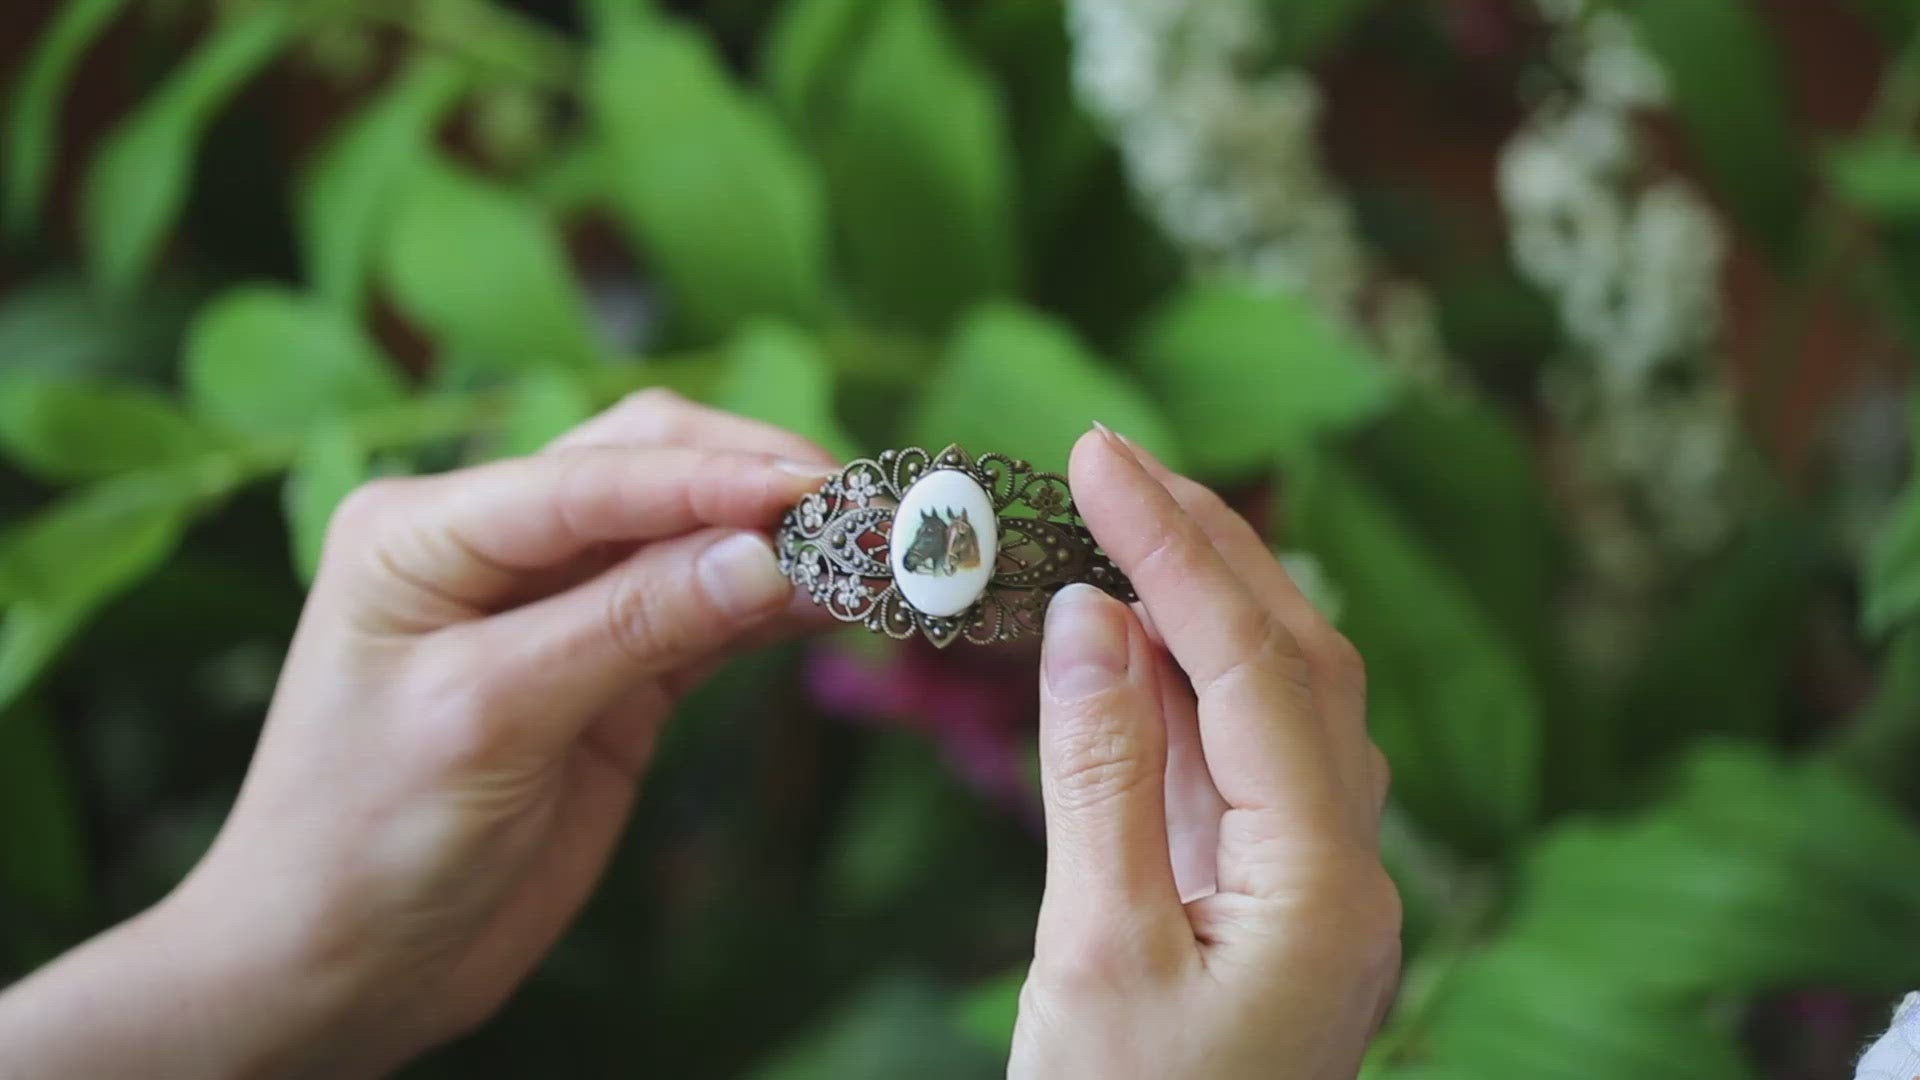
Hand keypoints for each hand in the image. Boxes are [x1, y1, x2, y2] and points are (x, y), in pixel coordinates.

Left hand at [0, 391, 835, 1077]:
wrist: (343, 971)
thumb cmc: (366, 842)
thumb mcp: (491, 722)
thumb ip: (627, 627)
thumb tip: (767, 554)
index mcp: (425, 529)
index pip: (587, 476)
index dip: (707, 478)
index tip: (812, 488)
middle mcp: (492, 544)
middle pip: (648, 470)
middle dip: (756, 484)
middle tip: (867, 513)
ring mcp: (557, 606)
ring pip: (689, 536)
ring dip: (780, 541)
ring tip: (877, 554)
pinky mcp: (612, 673)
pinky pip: (705, 614)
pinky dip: (770, 604)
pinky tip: (835, 601)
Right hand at [1010, 427, 1400, 1078]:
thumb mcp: (1091, 954)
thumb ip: (1099, 772)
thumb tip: (1093, 615)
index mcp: (1326, 885)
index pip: (1253, 665)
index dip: (1173, 547)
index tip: (1095, 455)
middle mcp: (1348, 872)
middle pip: (1299, 662)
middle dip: (1209, 548)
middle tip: (1113, 463)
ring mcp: (1315, 890)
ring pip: (1280, 705)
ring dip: (1202, 605)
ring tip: (1115, 525)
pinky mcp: (1268, 906)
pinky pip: (1241, 766)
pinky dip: (1185, 689)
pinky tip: (1130, 645)